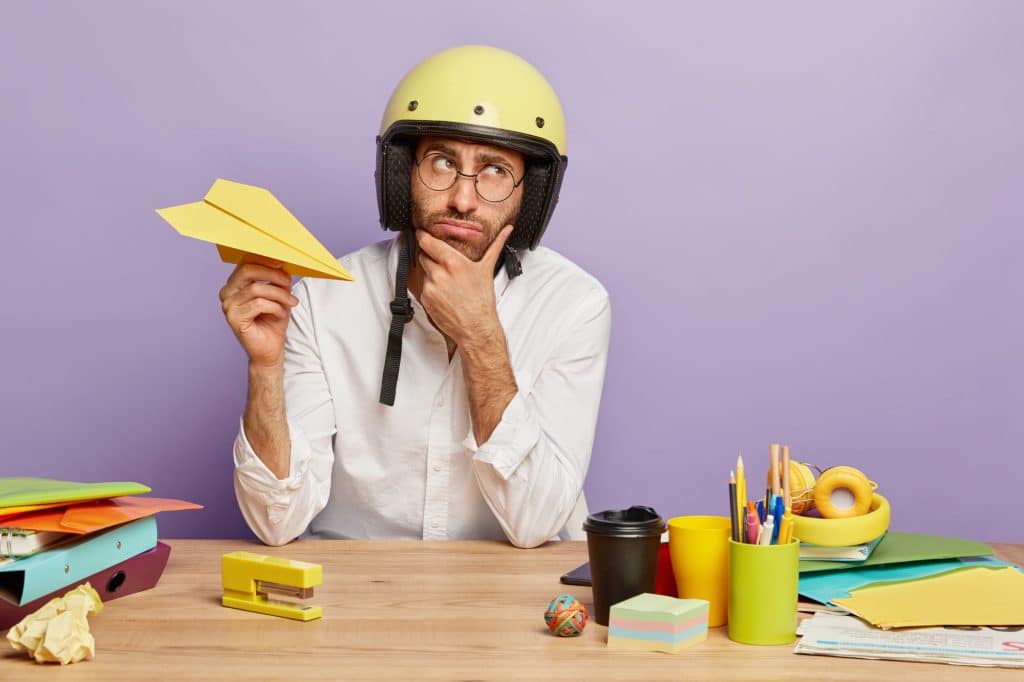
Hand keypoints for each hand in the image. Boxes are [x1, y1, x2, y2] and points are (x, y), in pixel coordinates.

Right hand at [219, 255, 297, 368]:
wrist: (270, 349)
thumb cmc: (273, 321)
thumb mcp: (278, 295)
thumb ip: (276, 279)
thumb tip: (281, 262)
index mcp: (235, 284)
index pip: (246, 263)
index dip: (264, 259)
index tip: (282, 260)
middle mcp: (227, 293)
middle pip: (248, 271)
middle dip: (272, 274)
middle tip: (289, 281)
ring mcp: (228, 306)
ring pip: (256, 289)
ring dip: (278, 294)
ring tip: (291, 303)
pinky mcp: (233, 319)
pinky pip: (258, 304)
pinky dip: (275, 307)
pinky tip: (281, 314)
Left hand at [416, 225, 512, 347]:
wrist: (475, 327)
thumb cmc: (482, 300)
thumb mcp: (487, 269)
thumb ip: (496, 245)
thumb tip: (507, 230)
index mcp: (453, 263)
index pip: (428, 242)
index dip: (423, 236)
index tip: (422, 232)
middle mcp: (439, 273)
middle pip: (424, 255)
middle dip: (430, 256)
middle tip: (443, 263)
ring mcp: (430, 287)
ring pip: (424, 271)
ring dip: (432, 273)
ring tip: (448, 283)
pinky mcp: (425, 299)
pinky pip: (423, 287)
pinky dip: (431, 288)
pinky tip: (444, 294)